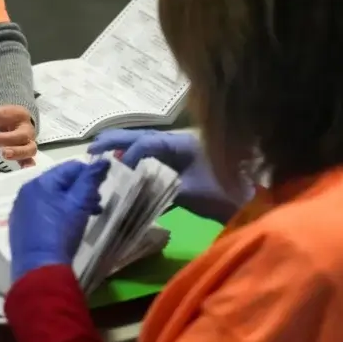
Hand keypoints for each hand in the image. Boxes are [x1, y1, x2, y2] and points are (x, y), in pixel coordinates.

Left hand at [0, 105, 36, 166]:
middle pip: (20, 134)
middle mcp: (27, 130)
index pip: (3, 114)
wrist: (19, 126)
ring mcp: (29, 144)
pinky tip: (23, 169)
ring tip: (5, 154)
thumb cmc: (6, 120)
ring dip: (17, 152)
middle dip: (4, 138)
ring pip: (29, 149)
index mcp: (18, 114)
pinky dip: (27, 165)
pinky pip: (30, 162)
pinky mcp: (27, 156)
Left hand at [9, 160, 109, 281]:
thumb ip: (91, 180)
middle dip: (81, 191)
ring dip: (70, 202)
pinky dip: (56, 213)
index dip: (89, 175)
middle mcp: (27, 191)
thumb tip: (103, 160)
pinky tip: (65, 227)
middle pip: (60, 182)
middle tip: (96, 206)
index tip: (100, 191)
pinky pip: (41, 210)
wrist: (38, 269)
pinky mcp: (19, 224)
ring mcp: (20, 208)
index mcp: (40, 182)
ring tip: (84, 217)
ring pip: (51, 196)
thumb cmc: (61, 232)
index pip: (70, 167)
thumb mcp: (80, 204)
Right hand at [88, 129, 251, 222]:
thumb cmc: (223, 193)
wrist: (250, 203)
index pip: (146, 144)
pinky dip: (137, 166)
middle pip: (141, 138)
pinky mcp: (182, 170)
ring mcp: (180, 155)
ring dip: (124, 151)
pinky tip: (124, 174)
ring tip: (100, 156)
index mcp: (180, 143)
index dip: (128, 155)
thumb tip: (134, 184)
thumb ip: (161, 186)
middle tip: (91, 148)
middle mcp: (177, 144)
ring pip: (146, 149)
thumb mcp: (190, 190)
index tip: (114, 169)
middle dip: (116, 141)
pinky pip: (154, 163)